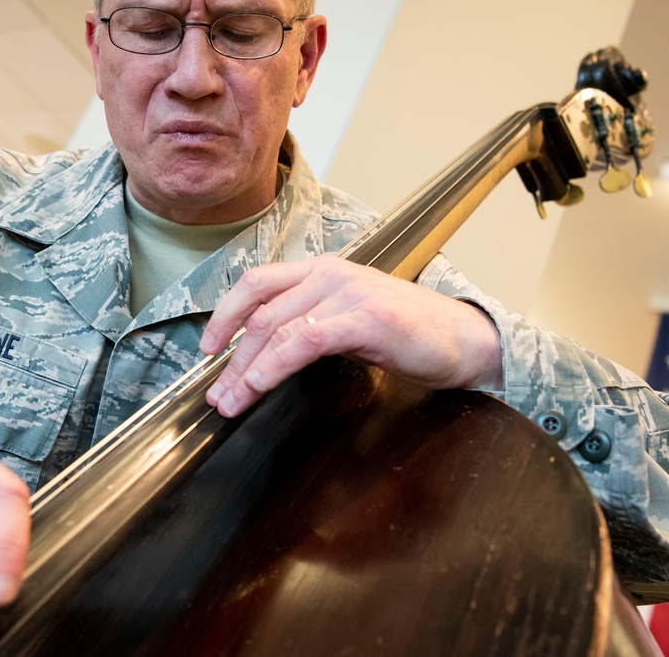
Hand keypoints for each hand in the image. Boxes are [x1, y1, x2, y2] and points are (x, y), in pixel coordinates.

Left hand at [199, 255, 502, 417]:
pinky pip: (305, 340)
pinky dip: (275, 364)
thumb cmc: (407, 334)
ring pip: (275, 327)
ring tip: (231, 402)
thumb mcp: (347, 320)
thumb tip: (262, 353)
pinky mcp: (364, 318)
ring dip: (245, 370)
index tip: (207, 348)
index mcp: (321, 271)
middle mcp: (329, 274)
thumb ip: (309, 324)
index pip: (256, 282)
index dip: (224, 314)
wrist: (466, 340)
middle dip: (229, 358)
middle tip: (215, 395)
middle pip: (260, 313)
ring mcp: (347, 293)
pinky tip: (260, 384)